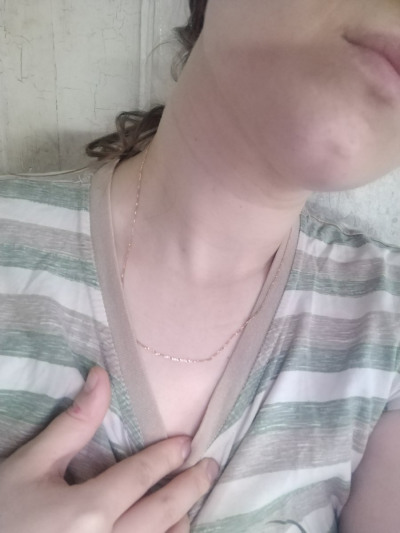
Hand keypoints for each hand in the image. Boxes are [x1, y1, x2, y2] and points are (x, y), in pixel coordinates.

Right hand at [0, 366, 218, 532]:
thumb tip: (101, 376)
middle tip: (210, 467)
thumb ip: (72, 424)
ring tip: (191, 503)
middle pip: (165, 514)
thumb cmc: (3, 514)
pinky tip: (166, 531)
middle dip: (192, 487)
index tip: (187, 442)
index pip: (141, 476)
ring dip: (180, 522)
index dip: (166, 456)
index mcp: (88, 513)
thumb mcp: (30, 466)